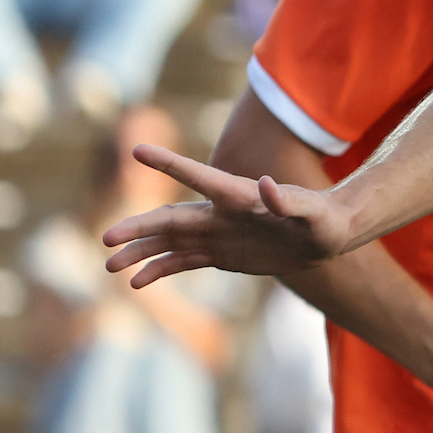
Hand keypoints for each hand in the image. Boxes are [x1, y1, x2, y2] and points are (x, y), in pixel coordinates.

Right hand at [101, 143, 354, 285]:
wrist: (326, 237)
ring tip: (110, 266)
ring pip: (169, 242)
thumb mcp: (310, 213)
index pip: (198, 176)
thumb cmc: (322, 219)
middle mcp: (220, 212)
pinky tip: (137, 282)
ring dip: (140, 252)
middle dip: (139, 227)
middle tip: (106, 239)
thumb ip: (288, 200)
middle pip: (171, 218)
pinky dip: (159, 270)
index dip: (169, 164)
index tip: (137, 150)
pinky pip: (182, 262)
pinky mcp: (220, 254)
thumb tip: (268, 184)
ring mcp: (217, 233)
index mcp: (238, 196)